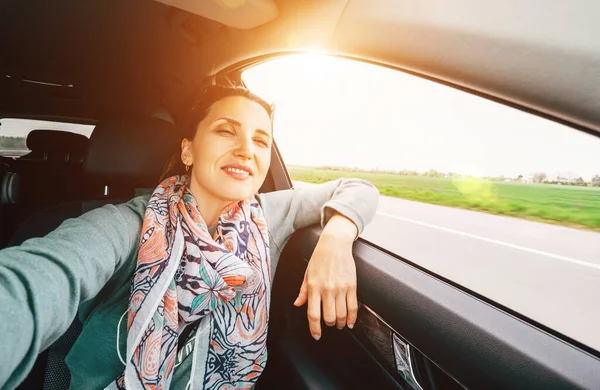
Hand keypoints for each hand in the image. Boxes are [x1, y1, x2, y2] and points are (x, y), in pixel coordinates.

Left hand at [293, 213, 358, 339]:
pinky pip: (353, 306)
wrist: (335, 244)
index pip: (313, 314)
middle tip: (329, 325)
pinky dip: (352, 318)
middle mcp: (327, 289)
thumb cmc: (319, 258)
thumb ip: (303, 291)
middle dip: (329, 325)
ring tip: (339, 324)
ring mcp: (340, 288)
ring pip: (341, 314)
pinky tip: (349, 322)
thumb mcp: (307, 274)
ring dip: (340, 323)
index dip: (315, 328)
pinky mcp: (351, 286)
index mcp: (313, 287)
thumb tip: (297, 304)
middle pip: (329, 317)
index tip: (316, 335)